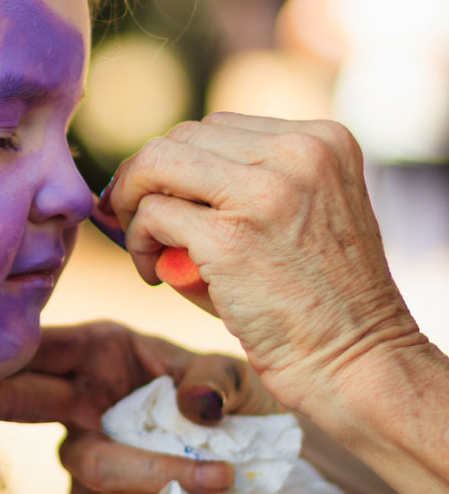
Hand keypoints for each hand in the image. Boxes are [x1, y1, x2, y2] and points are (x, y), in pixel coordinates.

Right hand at [0, 321, 277, 493]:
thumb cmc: (226, 393)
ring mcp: (85, 440)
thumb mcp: (229, 372)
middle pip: (31, 397)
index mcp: (99, 349)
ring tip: (206, 481)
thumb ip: (211, 380)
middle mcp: (80, 391)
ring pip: (83, 463)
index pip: (49, 346)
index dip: (17, 352)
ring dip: (141, 478)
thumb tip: (194, 408)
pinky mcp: (100, 487)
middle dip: (0, 399)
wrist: (247, 443)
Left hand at [105, 113, 419, 411]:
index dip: (177, 164)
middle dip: (147, 178)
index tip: (161, 196)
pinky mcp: (230, 237)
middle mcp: (298, 153)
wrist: (360, 365)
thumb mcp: (300, 216)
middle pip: (182, 138)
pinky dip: (138, 241)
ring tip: (147, 248)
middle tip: (140, 223)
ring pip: (156, 162)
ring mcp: (264, 192)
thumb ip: (241, 187)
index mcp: (322, 141)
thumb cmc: (321, 302)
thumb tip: (147, 179)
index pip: (217, 128)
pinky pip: (152, 214)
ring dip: (133, 202)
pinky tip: (154, 274)